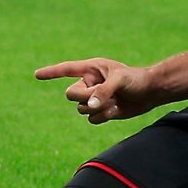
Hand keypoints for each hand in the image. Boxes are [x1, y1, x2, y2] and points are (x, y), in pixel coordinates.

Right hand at [35, 58, 154, 124]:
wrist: (150, 92)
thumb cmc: (136, 79)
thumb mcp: (120, 80)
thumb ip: (103, 91)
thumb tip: (89, 106)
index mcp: (91, 68)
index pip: (66, 70)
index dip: (51, 72)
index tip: (36, 75)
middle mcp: (90, 83)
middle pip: (71, 95)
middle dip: (84, 98)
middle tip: (101, 96)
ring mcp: (94, 97)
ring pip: (80, 109)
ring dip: (96, 109)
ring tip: (114, 102)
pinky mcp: (100, 110)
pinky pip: (91, 119)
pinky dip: (103, 117)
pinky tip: (116, 109)